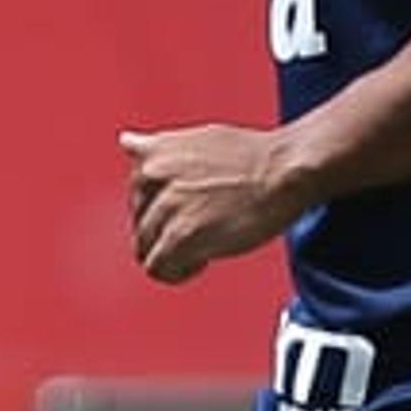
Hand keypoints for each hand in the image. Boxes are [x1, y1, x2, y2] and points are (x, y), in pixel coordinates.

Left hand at [119, 124, 292, 283]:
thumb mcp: (198, 138)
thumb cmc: (254, 157)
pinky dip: (177, 272)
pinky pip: (158, 269)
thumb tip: (127, 142)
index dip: (165, 211)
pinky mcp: (181, 237)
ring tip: (204, 247)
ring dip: (173, 254)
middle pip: (140, 225)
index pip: (137, 198)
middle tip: (202, 230)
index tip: (188, 214)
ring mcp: (166, 208)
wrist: (284, 171)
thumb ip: (159, 148)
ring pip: (146, 249)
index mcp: (153, 154)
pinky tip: (202, 261)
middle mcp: (152, 177)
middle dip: (166, 233)